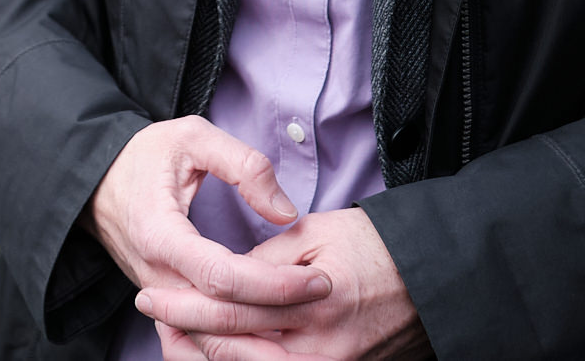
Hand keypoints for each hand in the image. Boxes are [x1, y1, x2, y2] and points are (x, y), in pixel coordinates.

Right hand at [90, 119, 324, 325]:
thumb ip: (243, 165)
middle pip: (220, 320)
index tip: (316, 278)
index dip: (275, 284)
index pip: (223, 277)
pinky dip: (229, 350)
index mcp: (159, 234)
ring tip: (304, 333)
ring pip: (207, 342)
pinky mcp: (163, 307)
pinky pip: (194, 342)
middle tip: (324, 295)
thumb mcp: (191, 137)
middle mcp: (156, 277)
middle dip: (277, 316)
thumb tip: (285, 211)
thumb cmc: (143, 156)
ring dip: (255, 345)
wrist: (96, 180)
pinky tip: (266, 343)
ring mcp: (157, 297)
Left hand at [137, 208, 427, 360]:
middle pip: (233, 346)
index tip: (151, 292)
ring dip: (205, 357)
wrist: (434, 280)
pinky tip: (214, 354)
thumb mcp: (317, 236)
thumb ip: (265, 260)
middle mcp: (319, 345)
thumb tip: (223, 277)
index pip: (231, 304)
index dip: (185, 301)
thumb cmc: (374, 246)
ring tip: (174, 338)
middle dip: (184, 332)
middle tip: (150, 314)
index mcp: (312, 298)